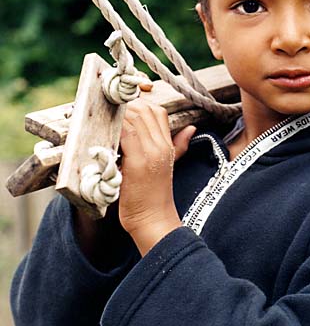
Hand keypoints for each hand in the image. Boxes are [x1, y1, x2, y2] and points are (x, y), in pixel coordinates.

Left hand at [119, 99, 195, 254]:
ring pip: (133, 118)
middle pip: (144, 110)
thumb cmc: (154, 195)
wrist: (153, 220)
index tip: (120, 112)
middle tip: (108, 115)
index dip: (138, 105)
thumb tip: (191, 128)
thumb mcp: (170, 165)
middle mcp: (161, 146)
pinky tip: (103, 135)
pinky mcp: (137, 163)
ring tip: (104, 124)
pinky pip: (124, 135)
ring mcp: (150, 153)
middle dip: (124, 108)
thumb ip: (179, 145)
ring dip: (116, 117)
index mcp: (168, 145)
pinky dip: (113, 131)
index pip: (157, 111)